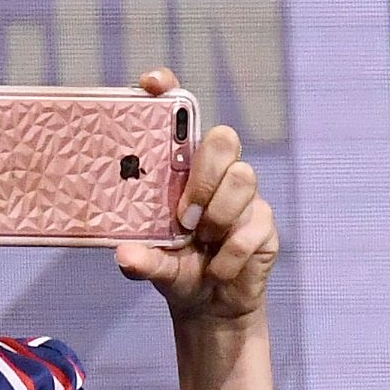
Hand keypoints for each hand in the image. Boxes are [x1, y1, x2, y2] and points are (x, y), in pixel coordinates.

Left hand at [113, 73, 276, 344]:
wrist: (211, 307)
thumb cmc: (177, 269)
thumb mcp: (153, 265)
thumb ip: (140, 259)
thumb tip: (125, 256)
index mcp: (182, 169)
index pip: (182, 116)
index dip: (170, 91)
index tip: (152, 83)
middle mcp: (216, 173)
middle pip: (225, 138)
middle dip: (204, 174)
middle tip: (184, 215)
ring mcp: (244, 195)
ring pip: (244, 177)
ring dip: (217, 215)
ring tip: (199, 243)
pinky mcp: (264, 223)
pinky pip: (252, 226)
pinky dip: (229, 254)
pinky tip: (217, 269)